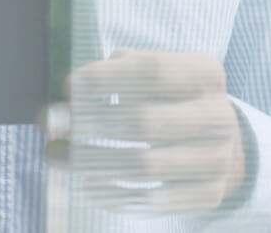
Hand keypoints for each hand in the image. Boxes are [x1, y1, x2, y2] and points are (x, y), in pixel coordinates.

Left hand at [46, 49, 247, 214]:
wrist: (221, 144)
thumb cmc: (173, 102)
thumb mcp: (162, 74)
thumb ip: (124, 70)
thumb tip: (76, 88)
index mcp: (205, 75)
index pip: (154, 72)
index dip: (107, 79)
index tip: (67, 86)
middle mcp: (218, 114)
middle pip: (144, 121)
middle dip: (88, 123)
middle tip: (49, 123)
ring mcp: (217, 157)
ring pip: (143, 165)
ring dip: (90, 162)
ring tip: (55, 155)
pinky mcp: (209, 193)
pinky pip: (150, 201)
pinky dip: (112, 194)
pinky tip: (87, 183)